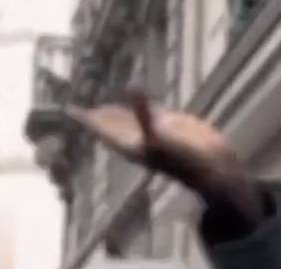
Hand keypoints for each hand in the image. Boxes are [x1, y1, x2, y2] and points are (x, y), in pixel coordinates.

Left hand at [66, 90, 263, 225]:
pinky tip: (137, 99)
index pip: (101, 128)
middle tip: (78, 110)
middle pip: (110, 126)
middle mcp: (139, 138)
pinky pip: (150, 112)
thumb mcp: (159, 135)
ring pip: (129, 120)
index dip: (85, 119)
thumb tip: (131, 87)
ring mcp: (155, 131)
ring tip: (101, 108)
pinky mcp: (171, 124)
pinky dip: (141, 105)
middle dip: (95, 118)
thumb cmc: (183, 159)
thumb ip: (144, 113)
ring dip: (115, 114)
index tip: (69, 110)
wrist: (211, 168)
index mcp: (130, 144)